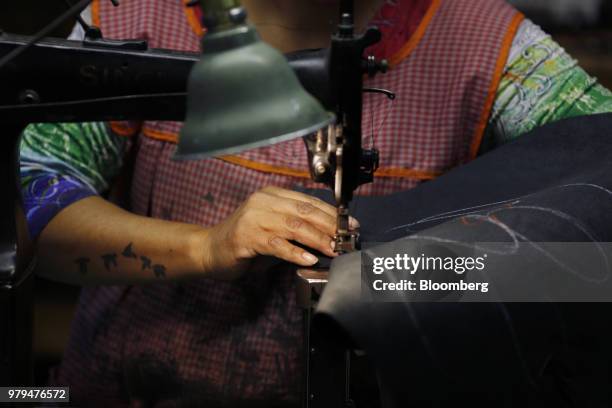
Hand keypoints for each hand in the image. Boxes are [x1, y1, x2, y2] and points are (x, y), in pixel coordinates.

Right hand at [201, 186, 358, 279]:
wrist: (209, 250)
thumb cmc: (245, 242)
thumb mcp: (274, 230)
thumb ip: (297, 230)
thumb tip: (330, 238)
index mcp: (272, 195)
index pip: (309, 202)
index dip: (332, 214)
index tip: (351, 226)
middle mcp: (263, 201)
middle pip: (304, 211)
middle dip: (330, 226)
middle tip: (347, 239)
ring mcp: (254, 218)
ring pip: (294, 226)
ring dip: (318, 239)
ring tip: (333, 249)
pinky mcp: (246, 237)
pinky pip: (276, 244)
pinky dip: (295, 253)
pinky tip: (309, 259)